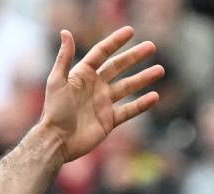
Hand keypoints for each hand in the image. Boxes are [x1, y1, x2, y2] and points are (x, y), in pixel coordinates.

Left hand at [40, 26, 163, 162]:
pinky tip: (155, 96)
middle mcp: (94, 87)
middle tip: (152, 46)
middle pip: (118, 67)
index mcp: (82, 75)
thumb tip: (66, 32)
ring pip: (127, 87)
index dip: (115, 42)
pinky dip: (142, 104)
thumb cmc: (54, 111)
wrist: (56, 141)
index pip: (101, 53)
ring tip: (160, 70)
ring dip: (143, 78)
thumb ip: (63, 58)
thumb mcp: (57, 82)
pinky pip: (129, 110)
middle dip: (134, 57)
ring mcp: (102, 104)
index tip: (130, 31)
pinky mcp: (108, 121)